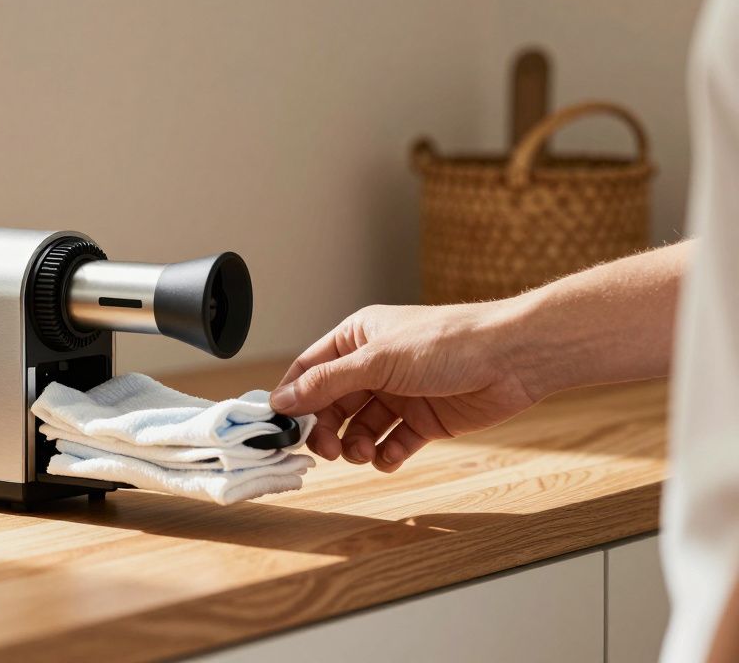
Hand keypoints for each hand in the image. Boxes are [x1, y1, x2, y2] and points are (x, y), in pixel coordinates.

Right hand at [269, 302, 538, 471]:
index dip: (294, 397)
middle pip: (332, 405)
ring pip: (360, 428)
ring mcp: (400, 394)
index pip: (310, 370)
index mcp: (358, 339)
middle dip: (326, 430)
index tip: (282, 425)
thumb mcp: (377, 360)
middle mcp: (375, 366)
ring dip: (356, 445)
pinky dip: (386, 454)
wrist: (513, 359)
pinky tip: (390, 455)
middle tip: (328, 450)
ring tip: (364, 452)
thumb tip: (282, 400)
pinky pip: (393, 443)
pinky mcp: (424, 420)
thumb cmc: (448, 342)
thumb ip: (327, 383)